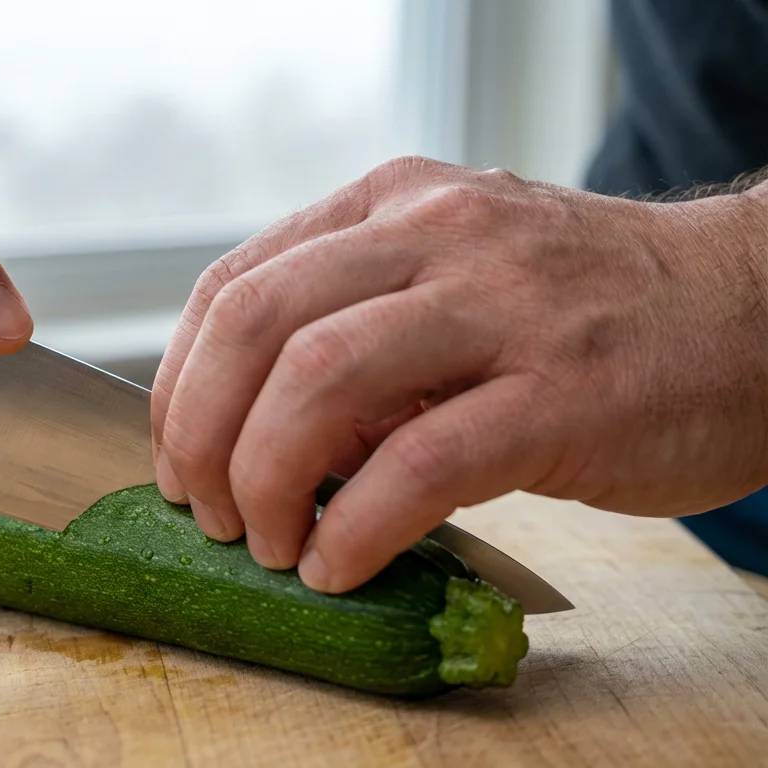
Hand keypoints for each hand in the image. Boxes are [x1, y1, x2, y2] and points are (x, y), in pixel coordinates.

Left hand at [151, 156, 767, 592]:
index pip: (235, 284)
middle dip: (200, 432)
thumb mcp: (456, 279)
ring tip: (269, 543)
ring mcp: (502, 307)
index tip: (177, 454)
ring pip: (318, 382)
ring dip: (264, 480)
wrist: (754, 312)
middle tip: (206, 510)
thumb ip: (357, 333)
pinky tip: (338, 566)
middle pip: (255, 324)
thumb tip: (258, 432)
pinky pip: (418, 464)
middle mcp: (437, 233)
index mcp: (394, 204)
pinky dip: (354, 528)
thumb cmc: (588, 311)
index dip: (181, 382)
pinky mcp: (560, 395)